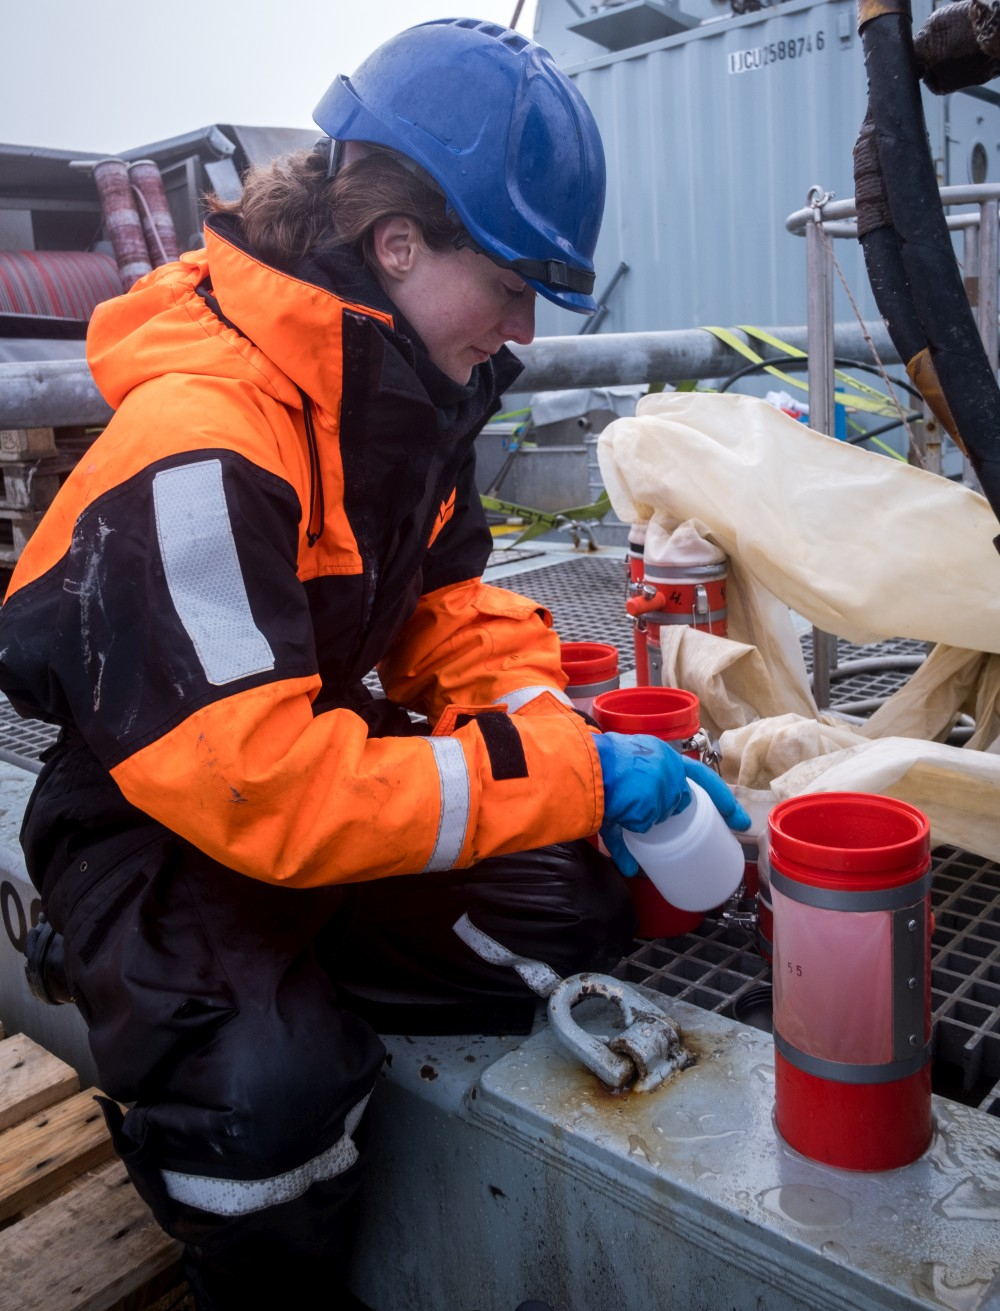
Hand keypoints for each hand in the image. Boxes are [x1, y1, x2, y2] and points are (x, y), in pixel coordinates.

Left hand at [594, 732, 750, 876]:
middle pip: (670, 796)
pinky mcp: (601, 805)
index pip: (703, 779)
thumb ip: (674, 801)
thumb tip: (668, 813)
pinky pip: (617, 829)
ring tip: (666, 852)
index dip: (724, 801)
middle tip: (695, 837)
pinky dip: (624, 849)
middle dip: (680, 816)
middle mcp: (644, 769)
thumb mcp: (666, 788)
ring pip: (643, 813)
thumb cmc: (629, 776)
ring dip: (652, 832)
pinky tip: (632, 868)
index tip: (738, 823)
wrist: (586, 775)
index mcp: (666, 759)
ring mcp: (621, 787)